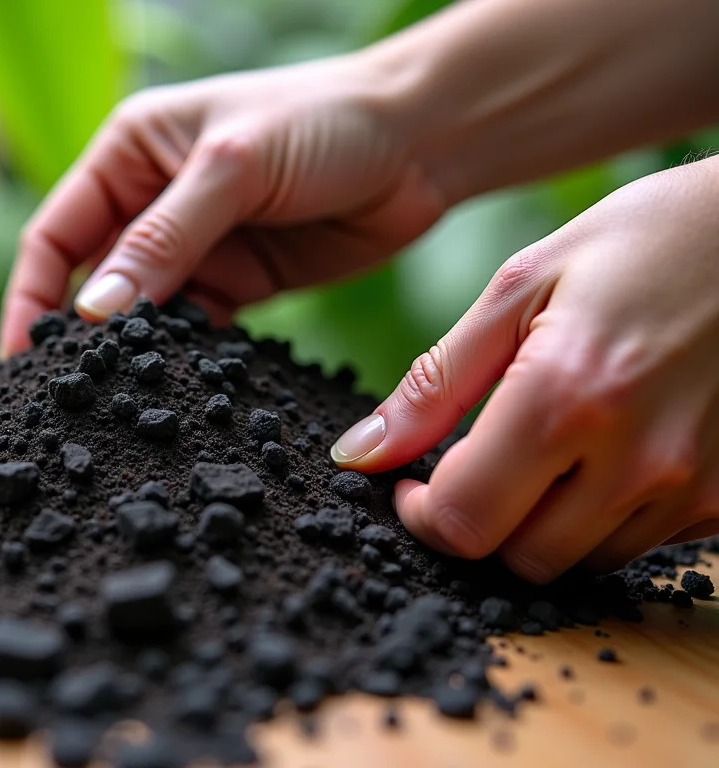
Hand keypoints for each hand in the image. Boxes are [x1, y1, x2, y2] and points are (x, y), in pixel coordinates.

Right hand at [0, 53, 447, 356]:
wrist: (423, 140)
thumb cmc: (322, 121)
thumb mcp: (232, 169)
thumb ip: (164, 240)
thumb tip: (92, 312)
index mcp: (129, 153)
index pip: (55, 233)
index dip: (31, 296)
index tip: (20, 359)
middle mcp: (151, 201)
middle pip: (91, 281)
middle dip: (75, 337)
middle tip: (58, 400)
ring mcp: (196, 247)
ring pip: (143, 315)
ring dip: (132, 356)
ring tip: (116, 408)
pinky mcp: (238, 284)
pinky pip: (195, 332)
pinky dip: (186, 361)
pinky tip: (179, 394)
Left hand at [333, 157, 718, 582]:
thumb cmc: (642, 240)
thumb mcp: (519, 288)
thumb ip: (434, 383)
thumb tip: (360, 454)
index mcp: (565, 399)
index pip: (463, 521)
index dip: (421, 512)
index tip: (414, 480)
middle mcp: (637, 461)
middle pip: (519, 557)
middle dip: (480, 520)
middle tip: (474, 462)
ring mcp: (694, 488)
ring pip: (581, 561)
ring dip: (542, 523)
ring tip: (546, 448)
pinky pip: (641, 545)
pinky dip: (604, 517)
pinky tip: (604, 453)